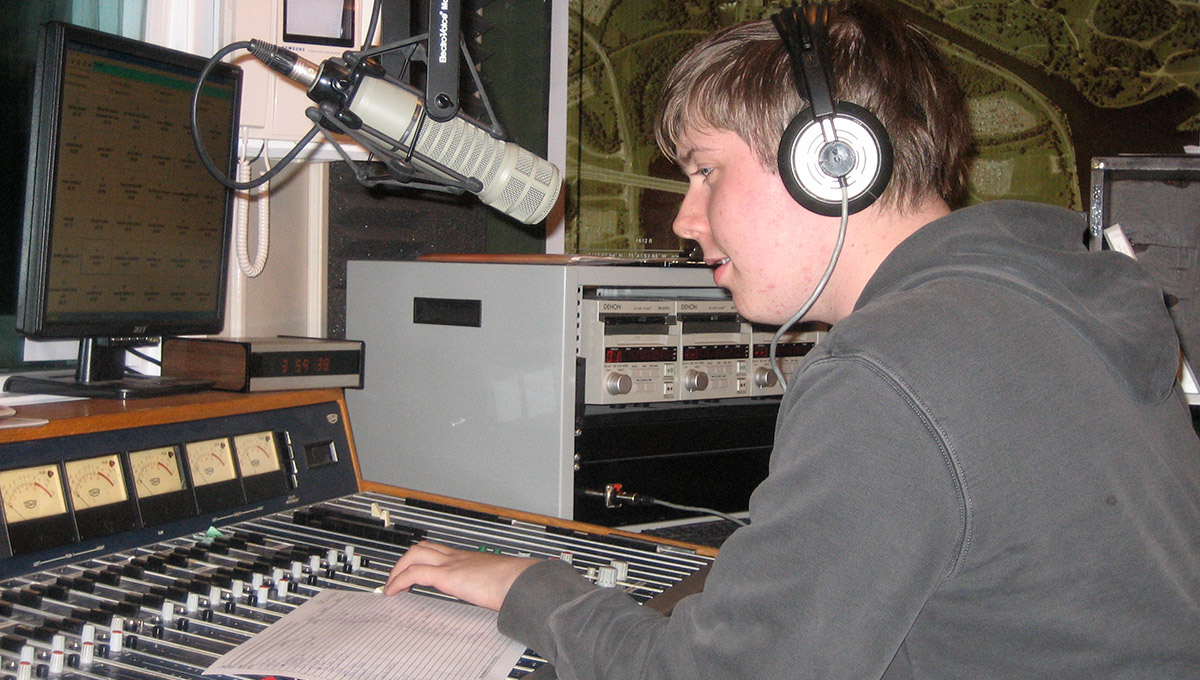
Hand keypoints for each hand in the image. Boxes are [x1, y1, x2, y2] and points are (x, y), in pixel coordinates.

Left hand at [383, 541, 537, 610]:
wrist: (519, 581)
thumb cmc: (515, 583)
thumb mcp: (497, 581)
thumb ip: (488, 584)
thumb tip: (493, 595)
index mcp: (468, 558)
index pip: (440, 550)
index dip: (424, 557)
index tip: (416, 571)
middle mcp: (457, 557)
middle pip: (423, 547)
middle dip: (405, 559)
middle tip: (397, 576)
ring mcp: (451, 563)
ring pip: (415, 554)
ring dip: (398, 568)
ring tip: (391, 584)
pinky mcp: (447, 575)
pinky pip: (414, 573)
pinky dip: (399, 580)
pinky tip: (393, 591)